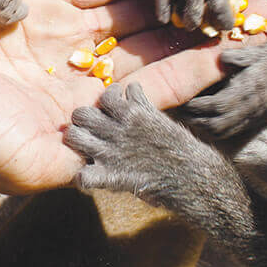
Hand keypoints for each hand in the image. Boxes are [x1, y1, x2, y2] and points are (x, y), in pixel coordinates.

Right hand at [0, 0, 266, 193]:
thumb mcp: (26, 164)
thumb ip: (85, 160)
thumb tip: (146, 155)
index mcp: (84, 120)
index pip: (160, 90)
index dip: (205, 69)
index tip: (250, 51)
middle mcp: (78, 77)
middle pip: (157, 46)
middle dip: (205, 28)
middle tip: (259, 8)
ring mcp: (59, 35)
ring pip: (134, 10)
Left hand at [65, 82, 206, 199]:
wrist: (192, 178)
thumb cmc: (177, 147)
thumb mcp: (160, 119)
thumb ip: (142, 103)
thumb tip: (131, 88)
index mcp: (131, 113)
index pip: (104, 97)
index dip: (104, 102)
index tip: (108, 109)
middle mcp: (117, 130)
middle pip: (82, 114)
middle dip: (84, 119)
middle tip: (92, 128)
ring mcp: (111, 154)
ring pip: (74, 137)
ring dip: (78, 141)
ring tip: (87, 147)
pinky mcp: (111, 178)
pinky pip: (84, 177)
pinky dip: (84, 178)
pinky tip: (91, 176)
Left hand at [180, 42, 266, 140]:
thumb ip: (244, 56)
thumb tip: (221, 58)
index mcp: (255, 88)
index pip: (215, 106)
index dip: (194, 106)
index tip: (178, 99)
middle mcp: (258, 106)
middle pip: (217, 125)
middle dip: (195, 121)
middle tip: (178, 111)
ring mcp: (265, 114)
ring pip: (228, 131)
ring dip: (207, 127)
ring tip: (191, 117)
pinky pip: (240, 128)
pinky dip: (222, 127)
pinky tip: (214, 117)